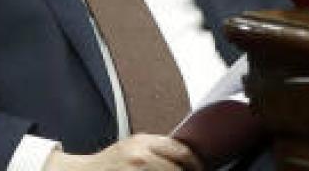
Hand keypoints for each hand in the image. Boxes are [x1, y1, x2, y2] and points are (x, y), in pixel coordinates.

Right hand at [45, 135, 203, 170]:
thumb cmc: (108, 164)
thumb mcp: (131, 148)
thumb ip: (154, 149)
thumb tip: (184, 157)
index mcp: (142, 140)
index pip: (181, 150)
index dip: (195, 163)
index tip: (199, 169)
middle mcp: (141, 154)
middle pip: (179, 167)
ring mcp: (138, 168)